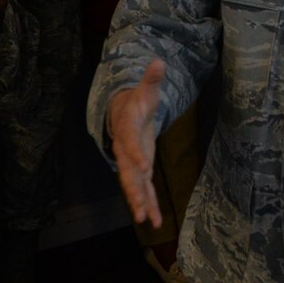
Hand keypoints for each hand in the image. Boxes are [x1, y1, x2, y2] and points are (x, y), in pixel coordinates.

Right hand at [108, 59, 167, 227]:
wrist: (123, 113)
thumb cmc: (137, 101)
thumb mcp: (146, 90)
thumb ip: (152, 79)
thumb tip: (159, 61)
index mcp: (127, 130)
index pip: (130, 143)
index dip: (136, 154)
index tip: (145, 166)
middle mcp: (126, 150)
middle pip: (127, 172)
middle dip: (133, 189)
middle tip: (139, 205)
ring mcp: (132, 163)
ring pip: (134, 185)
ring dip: (140, 202)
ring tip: (147, 220)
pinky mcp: (139, 171)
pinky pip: (143, 190)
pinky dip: (149, 204)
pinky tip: (156, 221)